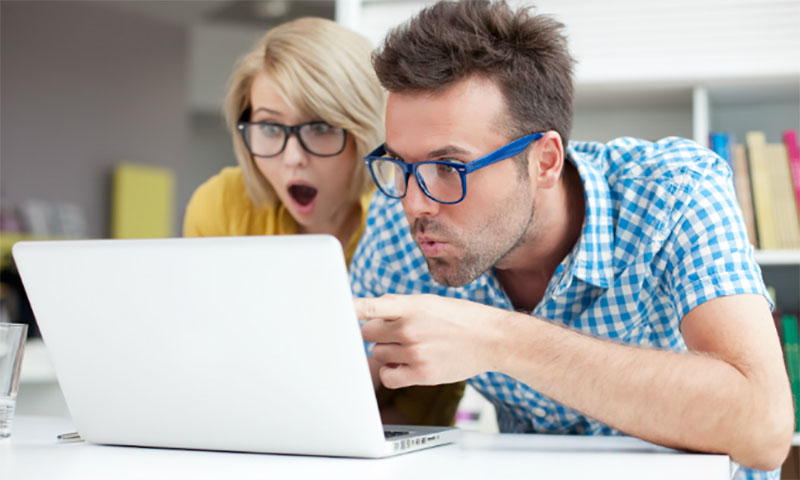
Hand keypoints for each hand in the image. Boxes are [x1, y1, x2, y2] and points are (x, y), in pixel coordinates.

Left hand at [355, 294, 506, 388]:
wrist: (490, 338)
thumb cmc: (458, 318)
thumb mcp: (428, 302)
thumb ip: (398, 306)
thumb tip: (368, 314)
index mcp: (410, 305)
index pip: (371, 306)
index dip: (349, 310)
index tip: (332, 311)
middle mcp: (410, 327)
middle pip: (367, 333)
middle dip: (377, 333)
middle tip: (396, 332)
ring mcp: (415, 351)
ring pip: (377, 354)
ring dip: (387, 352)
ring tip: (411, 346)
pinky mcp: (421, 373)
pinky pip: (387, 376)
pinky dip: (391, 372)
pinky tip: (405, 364)